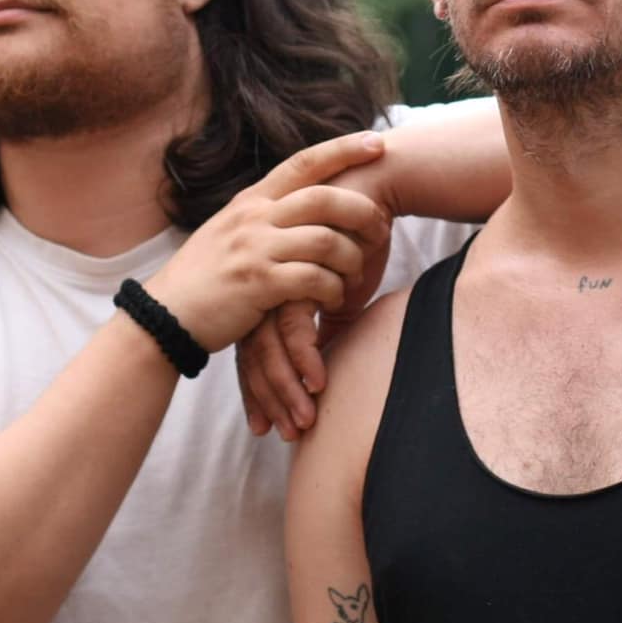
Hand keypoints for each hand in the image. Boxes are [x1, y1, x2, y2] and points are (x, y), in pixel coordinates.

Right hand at [143, 130, 389, 363]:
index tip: (376, 142)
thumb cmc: (205, 278)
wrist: (167, 316)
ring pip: (326, 240)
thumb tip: (304, 202)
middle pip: (325, 199)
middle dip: (363, 212)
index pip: (303, 163)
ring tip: (354, 275)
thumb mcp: (230, 232)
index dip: (343, 150)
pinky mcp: (258, 283)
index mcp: (251, 201)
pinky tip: (332, 299)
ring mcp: (255, 249)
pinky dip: (333, 290)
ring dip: (351, 259)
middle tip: (382, 228)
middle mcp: (253, 217)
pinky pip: (314, 279)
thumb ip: (265, 216)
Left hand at [237, 160, 394, 441]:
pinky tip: (319, 382)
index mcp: (262, 286)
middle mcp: (262, 282)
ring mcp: (277, 276)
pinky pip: (299, 321)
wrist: (372, 188)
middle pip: (252, 351)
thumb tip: (323, 353)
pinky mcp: (300, 271)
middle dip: (267, 397)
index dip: (256, 388)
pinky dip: (306, 357)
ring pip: (272, 344)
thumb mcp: (338, 288)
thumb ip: (323, 320)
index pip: (249, 347)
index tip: (264, 426)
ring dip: (288, 387)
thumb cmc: (356, 237)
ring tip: (304, 422)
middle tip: (281, 434)